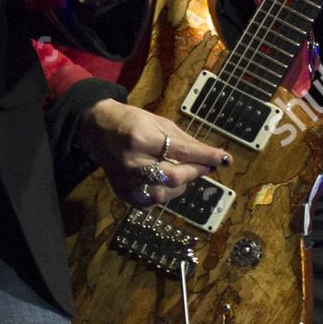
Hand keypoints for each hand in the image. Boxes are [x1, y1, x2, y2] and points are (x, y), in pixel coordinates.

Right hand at [76, 98, 228, 206]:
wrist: (98, 129)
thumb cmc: (131, 121)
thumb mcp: (158, 121)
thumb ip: (183, 139)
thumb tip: (209, 154)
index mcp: (141, 137)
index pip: (180, 151)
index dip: (205, 156)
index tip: (225, 159)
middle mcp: (132, 162)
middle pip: (173, 176)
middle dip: (195, 172)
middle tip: (205, 166)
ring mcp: (126, 181)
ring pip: (164, 194)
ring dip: (182, 185)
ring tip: (184, 173)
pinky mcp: (123, 194)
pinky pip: (152, 203)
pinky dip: (165, 195)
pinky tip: (167, 184)